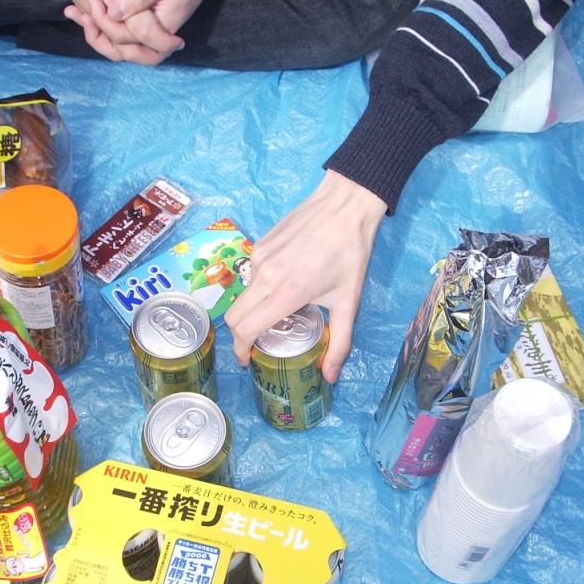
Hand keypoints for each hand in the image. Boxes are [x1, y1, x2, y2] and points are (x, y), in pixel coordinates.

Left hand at [62, 0, 223, 64]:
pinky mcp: (139, 40)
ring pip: (115, 51)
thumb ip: (136, 0)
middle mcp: (154, 47)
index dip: (106, 24)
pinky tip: (80, 16)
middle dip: (96, 34)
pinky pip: (116, 43)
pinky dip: (97, 31)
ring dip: (93, 34)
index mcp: (161, 37)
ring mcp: (146, 45)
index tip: (93, 1)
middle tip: (80, 12)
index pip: (127, 40)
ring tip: (74, 14)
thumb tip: (113, 13)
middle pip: (119, 52)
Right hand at [225, 170, 387, 383]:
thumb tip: (330, 377)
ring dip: (251, 310)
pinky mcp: (259, 244)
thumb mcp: (349, 302)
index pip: (245, 330)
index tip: (248, 360)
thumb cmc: (350, 254)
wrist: (344, 206)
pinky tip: (282, 284)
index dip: (241, 351)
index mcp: (285, 294)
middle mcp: (265, 276)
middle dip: (239, 336)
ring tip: (274, 314)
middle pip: (233, 317)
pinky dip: (259, 288)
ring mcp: (259, 258)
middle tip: (256, 344)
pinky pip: (251, 275)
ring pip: (242, 295)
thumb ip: (339, 343)